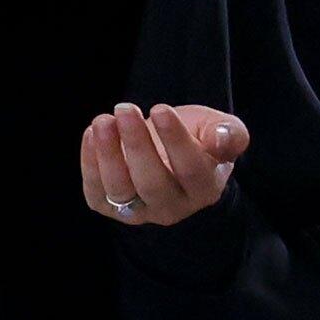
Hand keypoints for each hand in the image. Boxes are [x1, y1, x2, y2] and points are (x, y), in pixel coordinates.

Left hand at [82, 103, 248, 227]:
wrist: (167, 151)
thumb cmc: (196, 138)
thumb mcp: (219, 129)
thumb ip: (229, 133)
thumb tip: (223, 137)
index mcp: (204, 190)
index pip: (191, 170)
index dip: (175, 140)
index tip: (161, 108)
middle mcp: (172, 208)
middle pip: (152, 183)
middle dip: (137, 144)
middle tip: (125, 109)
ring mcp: (139, 211)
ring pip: (121, 189)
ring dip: (108, 154)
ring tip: (103, 121)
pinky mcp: (109, 206)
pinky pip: (96, 191)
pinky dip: (89, 163)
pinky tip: (91, 133)